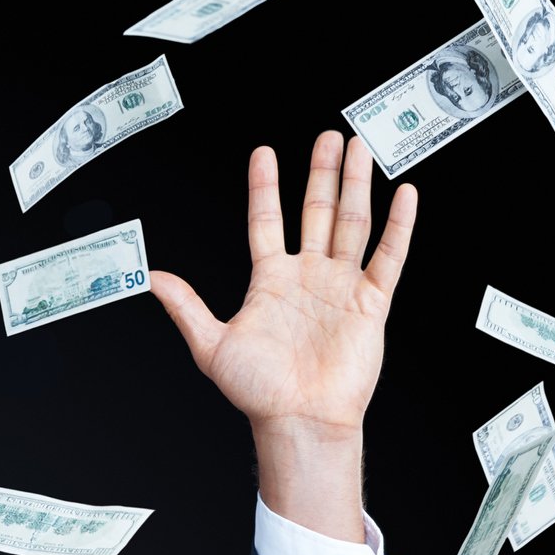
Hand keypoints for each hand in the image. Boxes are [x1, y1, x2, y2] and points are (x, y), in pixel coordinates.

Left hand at [149, 132, 417, 540]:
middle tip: (327, 135)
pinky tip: (404, 194)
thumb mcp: (210, 344)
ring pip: (352, 224)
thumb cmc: (257, 390)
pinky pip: (388, 257)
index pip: (266, 222)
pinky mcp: (371, 302)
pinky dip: (398, 226)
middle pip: (316, 212)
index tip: (263, 152)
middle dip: (321, 173)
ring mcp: (341, 286)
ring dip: (357, 186)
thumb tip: (150, 276)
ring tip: (360, 148)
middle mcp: (307, 277)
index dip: (265, 188)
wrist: (297, 419)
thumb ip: (185, 306)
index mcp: (270, 281)